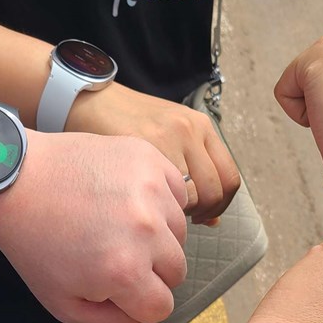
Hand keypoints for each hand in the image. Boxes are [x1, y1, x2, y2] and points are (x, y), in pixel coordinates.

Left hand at [0, 130, 187, 322]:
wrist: (14, 178)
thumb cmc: (35, 243)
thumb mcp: (62, 304)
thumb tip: (141, 319)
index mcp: (124, 271)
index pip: (162, 307)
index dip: (139, 304)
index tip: (119, 289)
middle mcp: (145, 230)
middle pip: (177, 271)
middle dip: (151, 272)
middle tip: (116, 255)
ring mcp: (151, 191)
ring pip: (180, 233)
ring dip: (157, 236)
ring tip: (118, 225)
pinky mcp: (150, 160)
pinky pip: (178, 195)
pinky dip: (161, 203)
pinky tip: (129, 201)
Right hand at [67, 81, 239, 223]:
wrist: (91, 102)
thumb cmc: (125, 128)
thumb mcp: (168, 141)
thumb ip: (193, 174)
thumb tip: (213, 221)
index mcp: (201, 127)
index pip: (230, 179)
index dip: (220, 206)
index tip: (202, 216)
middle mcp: (191, 130)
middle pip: (217, 191)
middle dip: (203, 214)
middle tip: (182, 220)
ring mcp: (172, 137)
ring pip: (197, 196)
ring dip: (184, 213)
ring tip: (163, 213)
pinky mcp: (149, 147)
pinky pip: (171, 194)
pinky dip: (166, 209)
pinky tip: (150, 206)